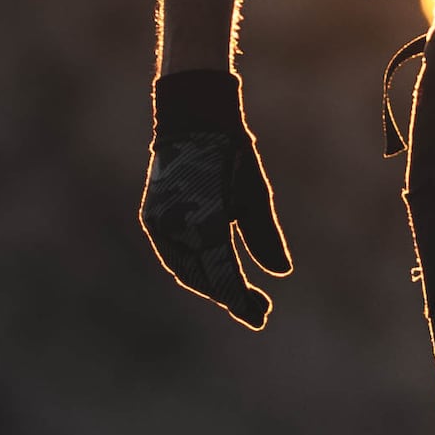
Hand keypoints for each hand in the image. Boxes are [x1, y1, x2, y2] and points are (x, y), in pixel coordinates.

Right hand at [143, 71, 292, 326]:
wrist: (192, 118)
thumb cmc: (232, 152)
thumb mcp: (255, 193)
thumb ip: (264, 236)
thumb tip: (281, 272)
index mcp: (204, 221)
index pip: (223, 275)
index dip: (242, 299)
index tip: (260, 315)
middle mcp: (176, 226)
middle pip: (203, 279)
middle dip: (229, 297)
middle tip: (258, 312)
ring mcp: (160, 223)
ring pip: (185, 270)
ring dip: (210, 287)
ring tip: (240, 297)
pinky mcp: (153, 218)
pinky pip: (174, 256)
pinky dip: (193, 269)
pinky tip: (213, 276)